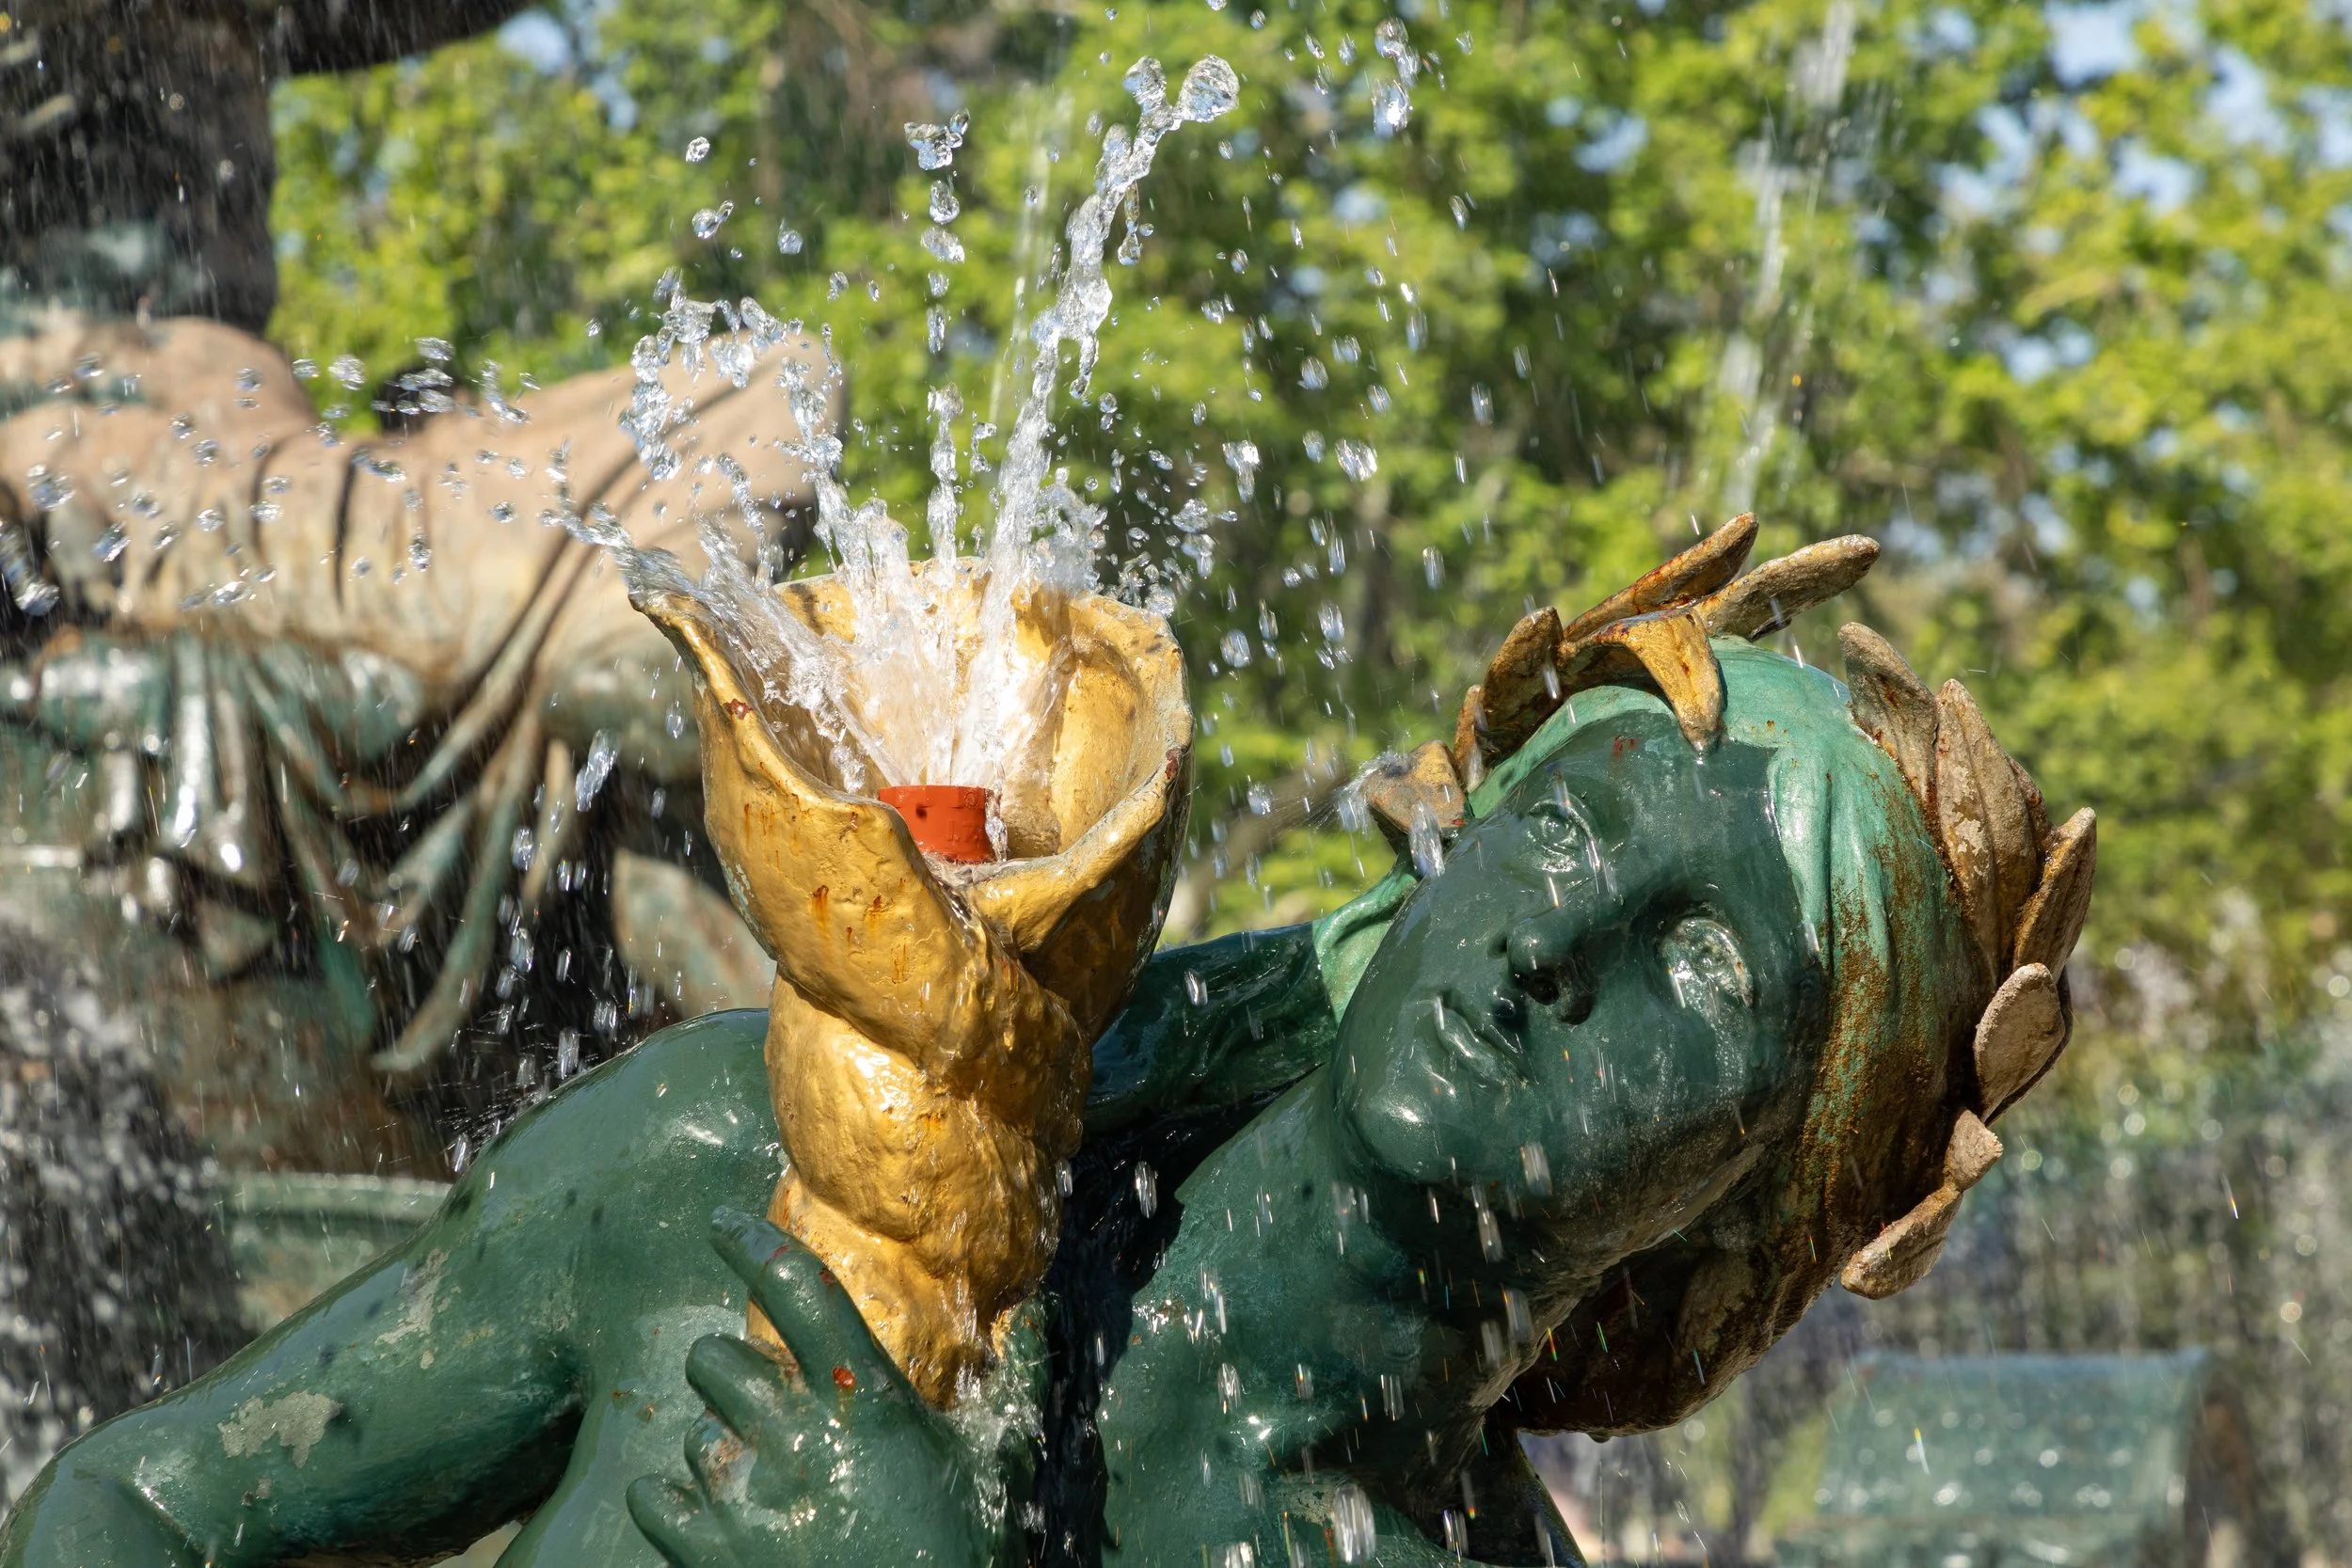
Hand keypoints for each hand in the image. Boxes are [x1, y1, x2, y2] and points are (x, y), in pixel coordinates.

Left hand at [626, 1208, 1027, 1567]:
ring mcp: (748, 1502)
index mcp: (866, 1402)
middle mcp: (798, 1439)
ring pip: (688, 1432)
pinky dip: (671, 1500)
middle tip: (757, 1396)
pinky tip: (707, 1511)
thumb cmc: (961, 1553)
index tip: (723, 1224)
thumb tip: (1042, 1313)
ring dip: (715, 1444)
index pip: (800, 1289)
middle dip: (727, 1369)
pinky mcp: (711, 1558)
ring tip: (757, 1474)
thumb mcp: (998, 1465)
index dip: (753, 1244)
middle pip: (714, 1358)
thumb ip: (1018, 1384)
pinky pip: (654, 1499)